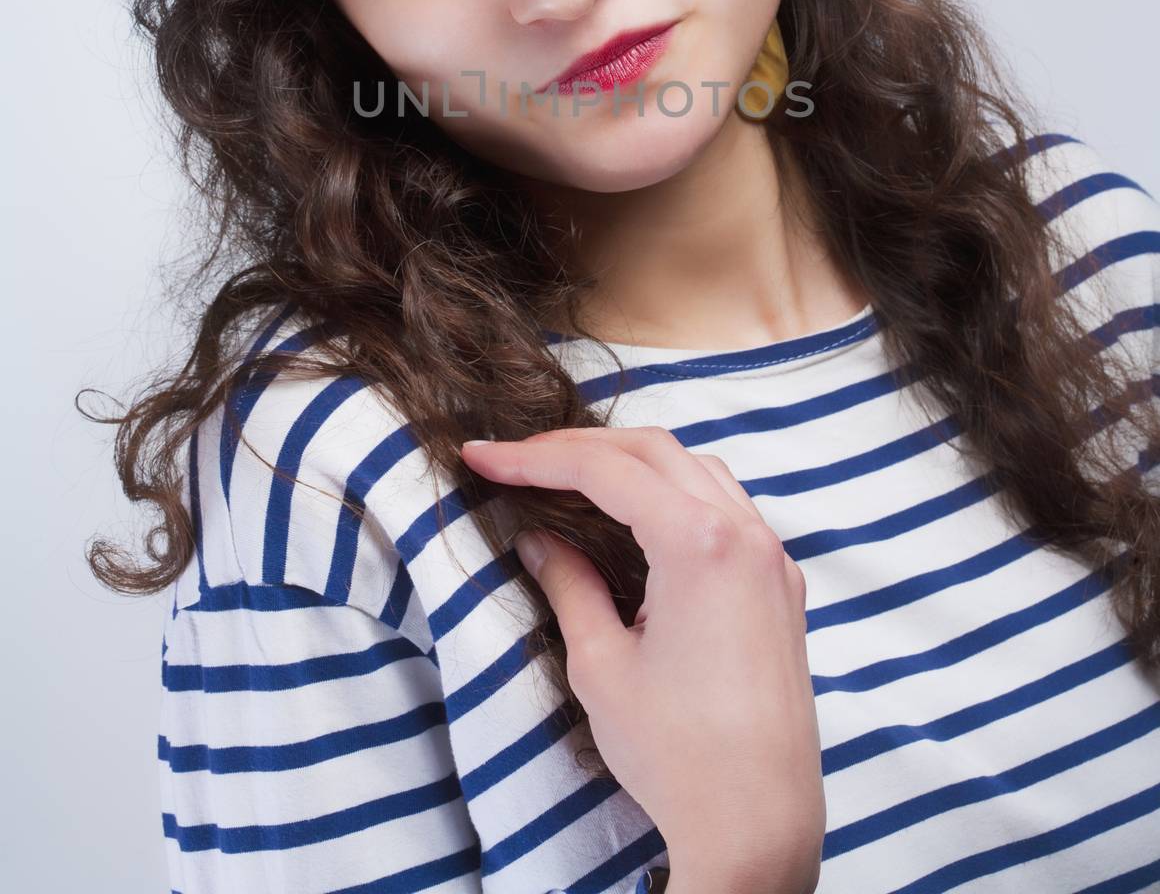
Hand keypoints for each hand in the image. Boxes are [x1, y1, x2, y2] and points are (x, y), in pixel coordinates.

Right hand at [460, 426, 824, 892]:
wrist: (759, 821)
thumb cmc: (677, 753)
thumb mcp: (601, 664)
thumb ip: (568, 584)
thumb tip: (539, 539)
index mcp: (700, 543)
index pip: (605, 469)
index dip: (536, 457)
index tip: (483, 457)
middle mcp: (745, 533)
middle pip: (653, 450)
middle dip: (580, 447)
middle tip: (518, 461)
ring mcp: (772, 556)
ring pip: (696, 469)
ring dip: (633, 463)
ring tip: (573, 478)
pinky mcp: (782, 584)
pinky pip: (728, 507)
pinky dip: (677, 493)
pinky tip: (640, 515)